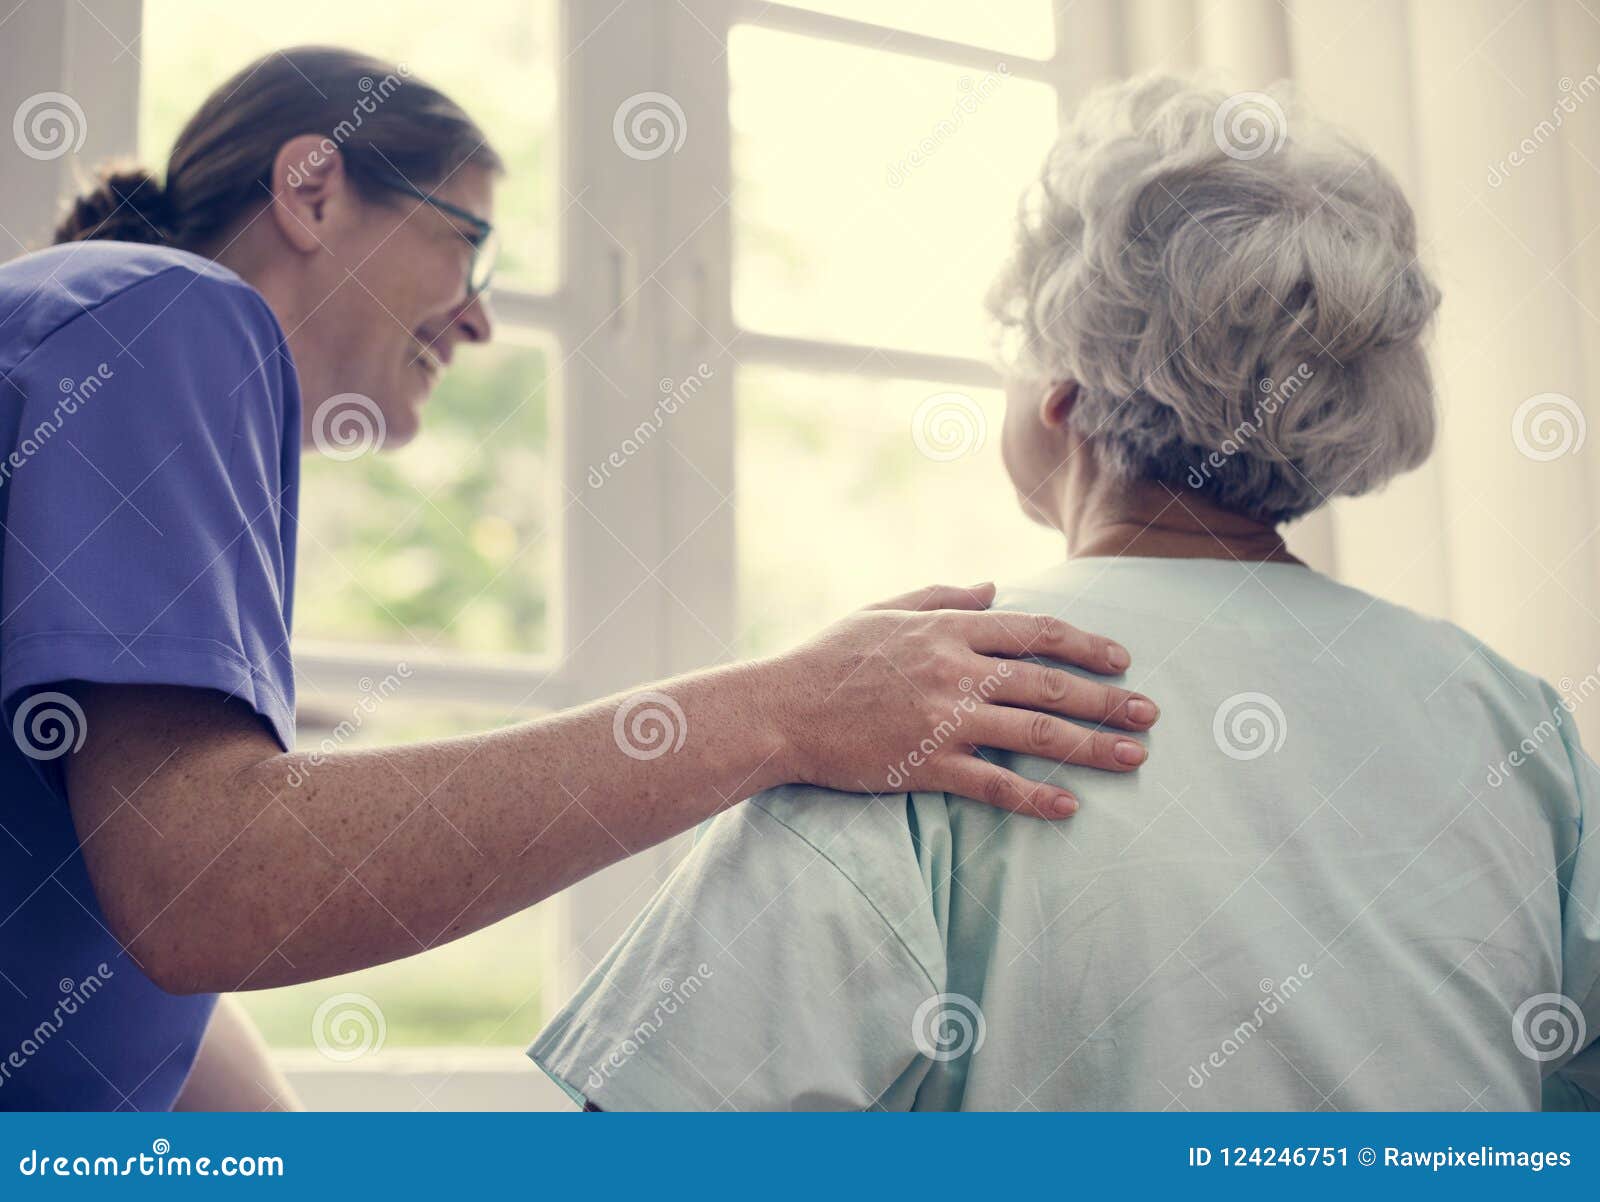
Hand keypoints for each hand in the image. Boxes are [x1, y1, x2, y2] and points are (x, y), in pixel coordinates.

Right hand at [763, 582, 1157, 818]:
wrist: (780, 709)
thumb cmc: (829, 658)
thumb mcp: (884, 610)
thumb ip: (942, 596)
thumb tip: (993, 587)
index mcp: (948, 629)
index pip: (1035, 632)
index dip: (1085, 644)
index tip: (1121, 659)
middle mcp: (955, 670)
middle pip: (1049, 682)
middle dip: (1107, 698)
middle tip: (1150, 713)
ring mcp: (943, 719)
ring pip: (1035, 732)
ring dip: (1092, 746)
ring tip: (1135, 756)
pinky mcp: (926, 764)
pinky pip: (993, 783)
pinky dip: (1034, 797)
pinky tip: (1069, 808)